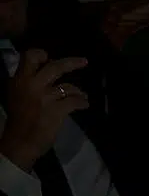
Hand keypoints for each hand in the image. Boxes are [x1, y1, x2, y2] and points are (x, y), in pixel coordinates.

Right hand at [0, 49, 88, 171]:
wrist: (20, 140)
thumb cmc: (19, 117)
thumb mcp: (16, 93)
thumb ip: (28, 80)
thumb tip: (46, 68)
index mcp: (19, 80)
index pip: (30, 56)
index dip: (42, 54)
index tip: (50, 58)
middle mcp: (32, 85)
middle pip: (56, 66)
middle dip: (72, 63)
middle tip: (85, 62)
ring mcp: (45, 97)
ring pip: (69, 86)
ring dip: (78, 91)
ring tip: (82, 95)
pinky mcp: (57, 110)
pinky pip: (76, 101)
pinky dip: (82, 102)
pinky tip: (84, 105)